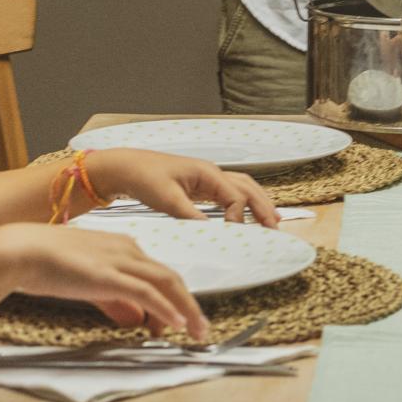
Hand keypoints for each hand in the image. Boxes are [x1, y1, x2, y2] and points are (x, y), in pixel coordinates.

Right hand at [0, 222, 209, 337]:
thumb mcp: (87, 284)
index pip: (157, 273)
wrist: (19, 251)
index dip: (173, 299)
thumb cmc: (44, 264)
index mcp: (120, 247)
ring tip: (198, 331)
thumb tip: (136, 319)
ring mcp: (119, 261)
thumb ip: (114, 301)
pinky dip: (167, 308)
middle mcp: (126, 250)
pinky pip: (147, 292)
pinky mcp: (108, 275)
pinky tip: (178, 323)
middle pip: (170, 277)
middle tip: (200, 328)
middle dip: (189, 304)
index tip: (178, 321)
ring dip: (186, 309)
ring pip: (166, 283)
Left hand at [92, 150, 279, 224]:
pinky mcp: (199, 187)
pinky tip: (245, 217)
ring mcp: (207, 179)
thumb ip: (191, 215)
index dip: (239, 217)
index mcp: (207, 173)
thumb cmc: (143, 177)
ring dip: (257, 204)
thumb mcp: (167, 199)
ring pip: (242, 189)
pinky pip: (228, 194)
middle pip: (248, 188)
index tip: (234, 234)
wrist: (125, 168)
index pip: (235, 196)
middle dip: (264, 207)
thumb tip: (211, 231)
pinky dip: (242, 204)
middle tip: (275, 227)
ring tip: (271, 221)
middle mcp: (211, 173)